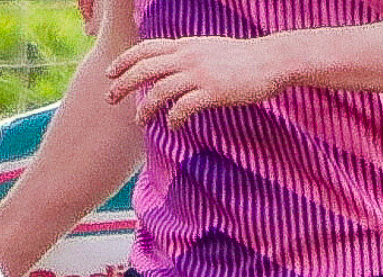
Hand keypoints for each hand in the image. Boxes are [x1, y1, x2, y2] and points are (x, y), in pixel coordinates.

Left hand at [108, 36, 288, 127]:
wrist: (273, 60)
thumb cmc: (243, 59)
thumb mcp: (209, 49)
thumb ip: (188, 57)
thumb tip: (169, 70)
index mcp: (186, 45)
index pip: (146, 48)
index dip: (125, 60)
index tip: (110, 73)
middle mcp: (189, 56)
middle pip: (145, 68)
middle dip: (122, 84)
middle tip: (110, 98)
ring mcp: (200, 73)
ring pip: (159, 90)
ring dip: (145, 108)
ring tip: (140, 120)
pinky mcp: (213, 91)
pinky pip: (183, 108)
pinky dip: (173, 119)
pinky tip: (173, 126)